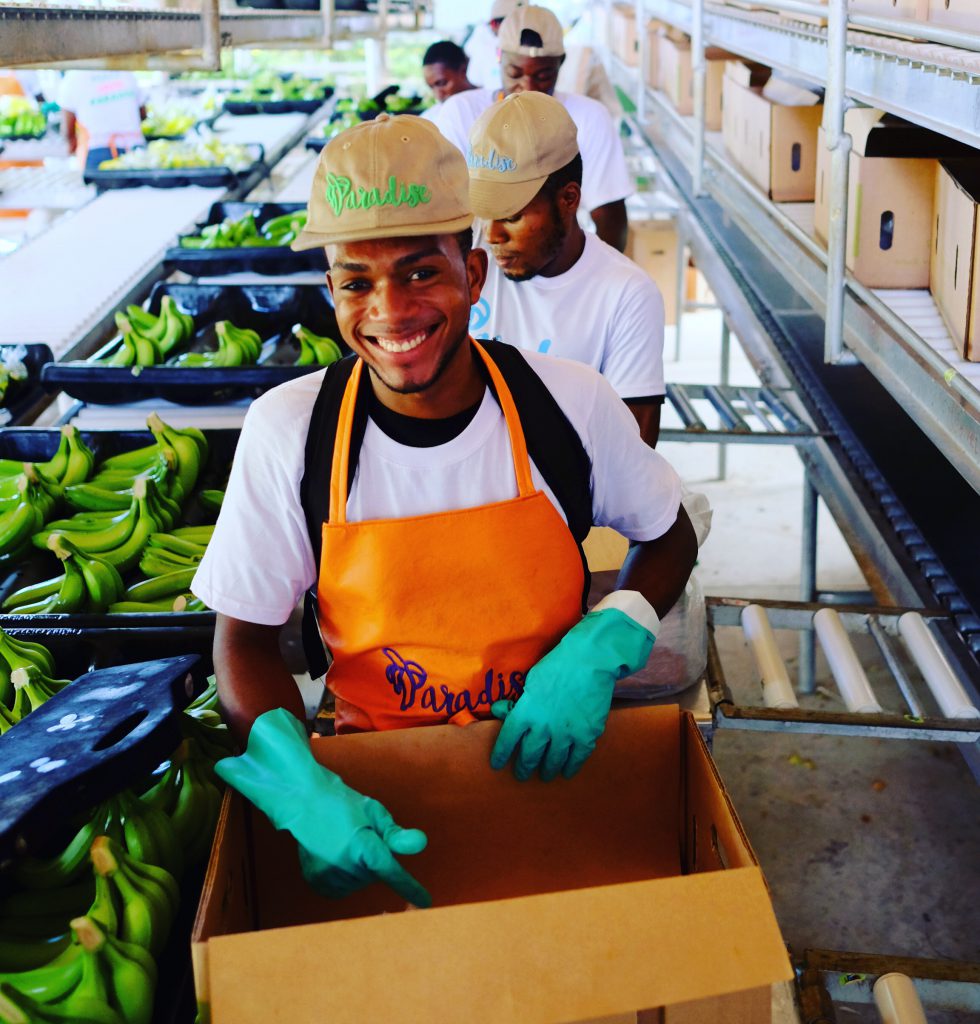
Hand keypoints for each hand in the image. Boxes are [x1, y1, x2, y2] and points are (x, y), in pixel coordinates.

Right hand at [216, 708, 430, 906]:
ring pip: (359, 884)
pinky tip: (335, 858)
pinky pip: (342, 890)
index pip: (392, 872)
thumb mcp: (374, 812)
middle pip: (374, 876)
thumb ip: (396, 835)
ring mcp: (328, 876)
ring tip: (343, 844)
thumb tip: (421, 844)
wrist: (305, 803)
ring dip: (358, 869)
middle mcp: (345, 865)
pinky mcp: (316, 882)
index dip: (410, 888)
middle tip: (358, 837)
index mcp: (363, 845)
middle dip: (373, 861)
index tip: (425, 902)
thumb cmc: (344, 804)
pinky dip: (344, 878)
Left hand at [490, 602, 655, 781]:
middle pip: (529, 755)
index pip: (507, 740)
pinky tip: (567, 772)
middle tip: (521, 776)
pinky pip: (576, 758)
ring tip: (545, 775)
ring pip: (552, 760)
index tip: (497, 765)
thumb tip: (498, 711)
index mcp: (525, 712)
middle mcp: (543, 727)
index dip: (501, 755)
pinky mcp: (586, 735)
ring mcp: (565, 733)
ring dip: (547, 770)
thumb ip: (516, 701)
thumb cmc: (556, 666)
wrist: (589, 661)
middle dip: (524, 768)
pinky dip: (571, 767)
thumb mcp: (530, 681)